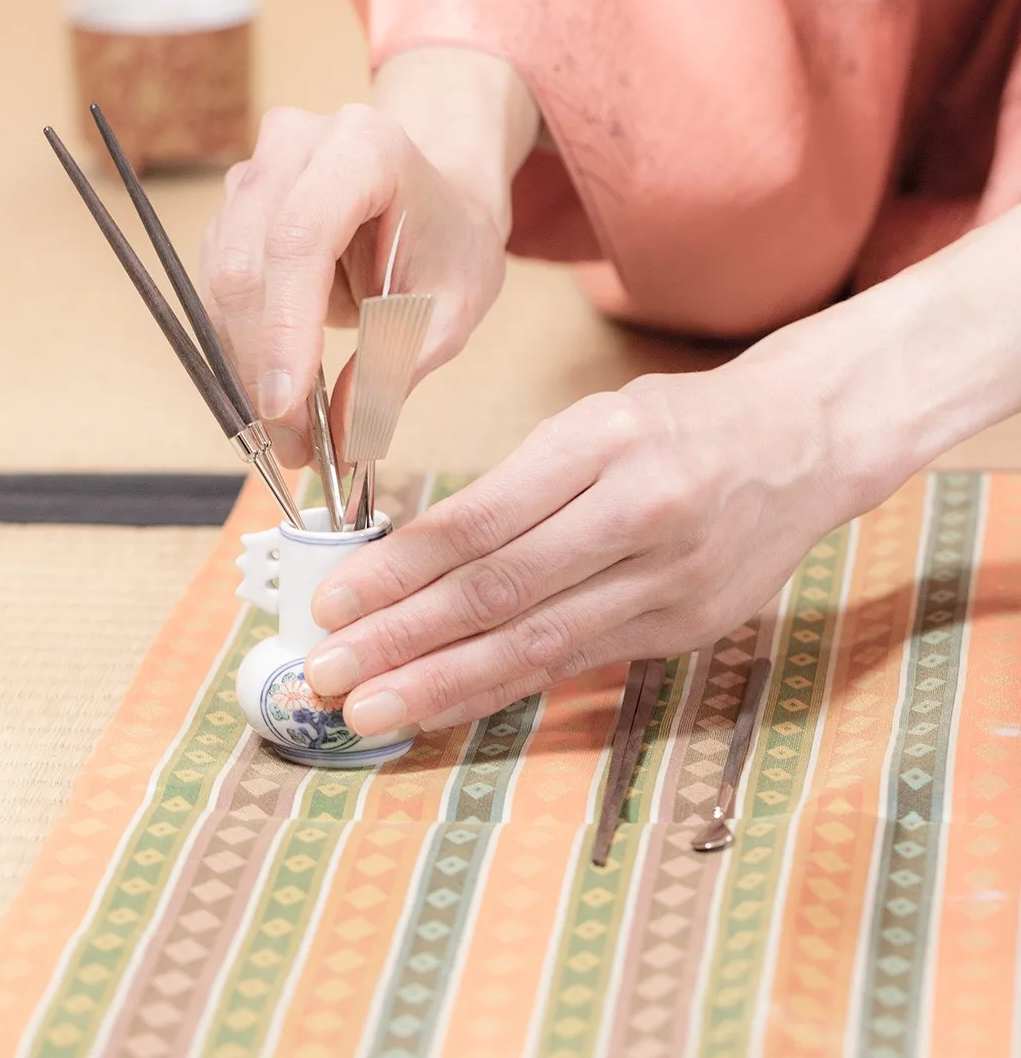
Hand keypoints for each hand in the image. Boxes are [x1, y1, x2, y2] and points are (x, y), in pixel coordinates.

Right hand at [199, 103, 509, 465]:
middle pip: (247, 264)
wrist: (438, 199)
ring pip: (221, 281)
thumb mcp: (450, 311)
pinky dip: (241, 346)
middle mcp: (296, 146)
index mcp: (363, 148)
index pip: (301, 240)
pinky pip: (217, 286)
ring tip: (291, 428)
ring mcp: (256, 171)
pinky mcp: (234, 206)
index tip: (286, 408)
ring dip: (245, 364)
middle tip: (293, 445)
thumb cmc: (451, 243)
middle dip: (261, 366)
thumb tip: (343, 438)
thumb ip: (396, 367)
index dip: (284, 329)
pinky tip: (276, 385)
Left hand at [303, 361, 845, 733]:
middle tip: (329, 673)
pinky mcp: (686, 625)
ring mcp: (669, 577)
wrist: (802, 442)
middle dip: (402, 639)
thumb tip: (414, 561)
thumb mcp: (593, 422)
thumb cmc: (679, 424)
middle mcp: (638, 510)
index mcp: (602, 442)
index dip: (399, 569)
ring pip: (536, 641)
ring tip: (371, 710)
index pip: (480, 519)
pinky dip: (504, 690)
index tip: (335, 602)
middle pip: (499, 589)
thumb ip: (515, 489)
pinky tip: (448, 707)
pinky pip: (577, 663)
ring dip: (442, 683)